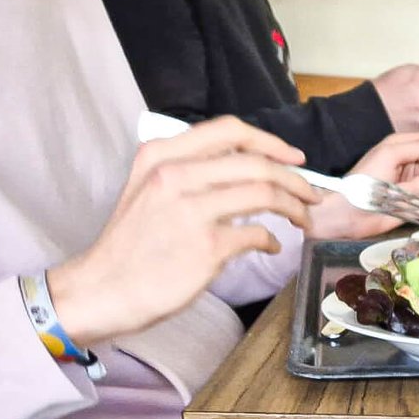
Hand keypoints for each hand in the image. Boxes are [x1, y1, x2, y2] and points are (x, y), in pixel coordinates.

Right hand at [47, 117, 316, 341]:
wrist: (106, 287)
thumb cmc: (133, 244)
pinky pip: (258, 235)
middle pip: (256, 163)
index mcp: (161, 155)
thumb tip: (245, 170)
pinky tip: (271, 247)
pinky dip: (272, 241)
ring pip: (265, 193)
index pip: (229, 130)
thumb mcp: (148, 189)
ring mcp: (191, 210)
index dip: (271, 142)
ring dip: (294, 207)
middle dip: (295, 179)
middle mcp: (175, 175)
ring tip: (302, 219)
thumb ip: (190, 172)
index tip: (294, 158)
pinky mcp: (207, 246)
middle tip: (312, 195)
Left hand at [309, 132, 418, 239]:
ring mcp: (416, 186)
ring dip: (418, 196)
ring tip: (397, 197)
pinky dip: (416, 209)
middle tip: (403, 185)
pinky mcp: (416, 206)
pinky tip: (400, 208)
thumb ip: (417, 148)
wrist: (352, 211)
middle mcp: (414, 164)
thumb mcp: (389, 153)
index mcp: (408, 146)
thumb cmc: (365, 180)